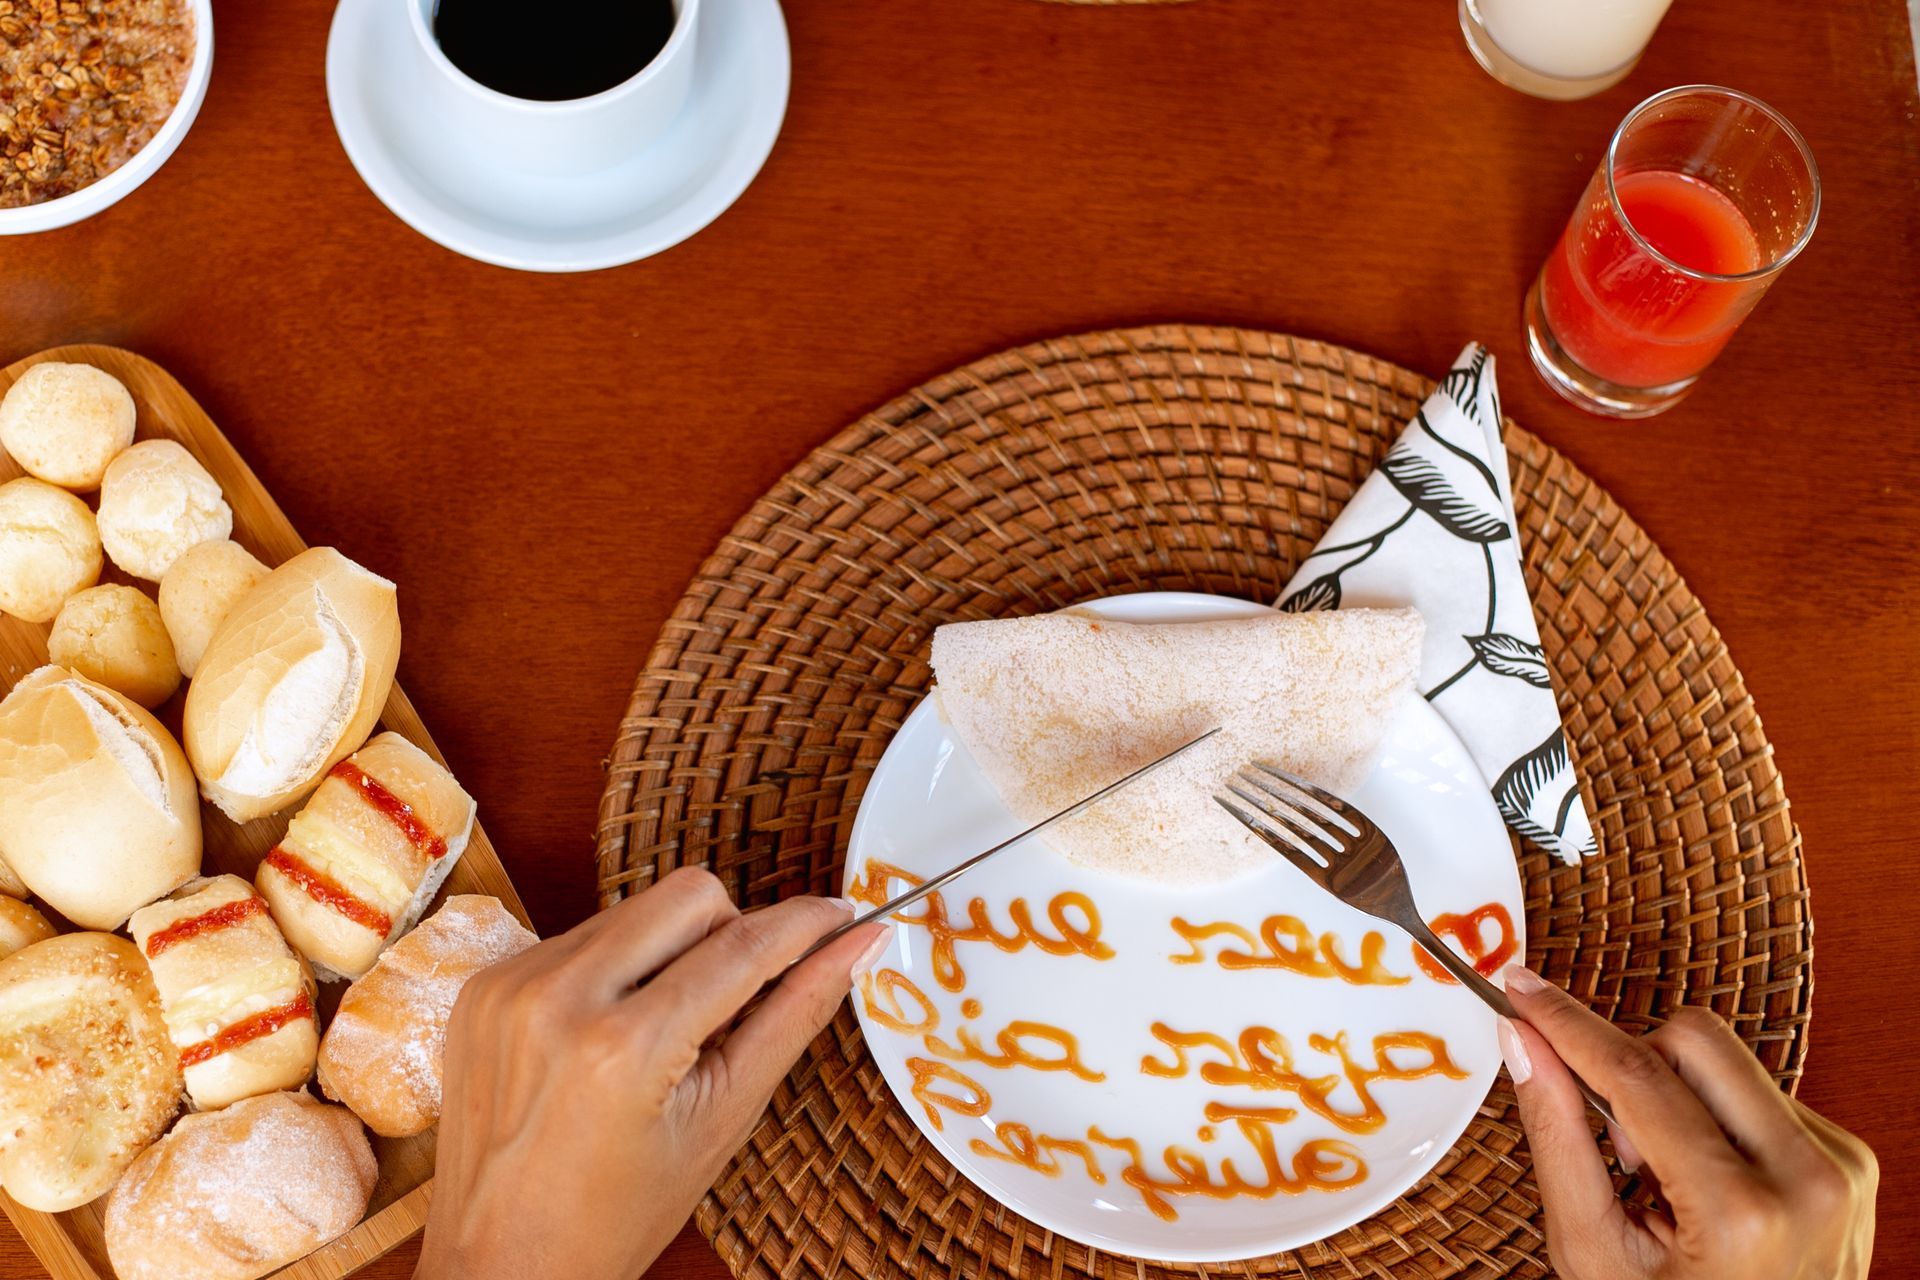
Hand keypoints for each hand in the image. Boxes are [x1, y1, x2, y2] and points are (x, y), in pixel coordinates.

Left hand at [415, 867, 887, 1279]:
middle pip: (689, 896)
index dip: (805, 922)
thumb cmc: (617, 1214)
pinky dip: (613, 971)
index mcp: (625, 1047)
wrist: (503, 1263)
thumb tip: (857, 947)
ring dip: (669, 951)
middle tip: (736, 999)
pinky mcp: (486, 982)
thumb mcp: (724, 1120)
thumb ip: (795, 1018)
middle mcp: (559, 998)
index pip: (744, 946)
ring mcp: (512, 984)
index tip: (842, 913)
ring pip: (634, 909)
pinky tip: (608, 1036)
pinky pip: (578, 936)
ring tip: (664, 1032)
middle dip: (732, 931)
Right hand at [1499, 966, 1876, 1279]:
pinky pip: (1760, 1091)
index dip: (1566, 1023)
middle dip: (1633, 1065)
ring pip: (1728, 1058)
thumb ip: (1555, 1137)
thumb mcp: (1593, 1251)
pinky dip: (1716, 1120)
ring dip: (1676, 1095)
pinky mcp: (1851, 1158)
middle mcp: (1806, 1176)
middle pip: (1693, 1039)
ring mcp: (1839, 1166)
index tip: (1520, 989)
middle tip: (1617, 1143)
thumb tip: (1522, 1044)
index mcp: (1739, 1210)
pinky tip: (1708, 1183)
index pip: (1636, 1074)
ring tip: (1665, 1178)